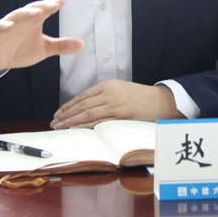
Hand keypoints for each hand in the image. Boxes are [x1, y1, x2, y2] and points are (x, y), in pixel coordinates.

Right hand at [0, 0, 83, 73]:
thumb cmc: (20, 49)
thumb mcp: (43, 49)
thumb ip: (60, 46)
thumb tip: (82, 44)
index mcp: (33, 21)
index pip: (44, 10)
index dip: (52, 5)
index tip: (61, 1)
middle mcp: (22, 20)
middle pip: (32, 10)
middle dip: (42, 6)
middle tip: (53, 5)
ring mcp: (8, 25)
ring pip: (17, 16)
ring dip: (27, 13)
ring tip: (37, 13)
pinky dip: (4, 26)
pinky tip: (10, 26)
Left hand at [50, 80, 183, 129]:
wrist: (163, 102)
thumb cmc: (142, 99)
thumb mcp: (121, 91)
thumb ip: (105, 97)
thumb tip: (85, 110)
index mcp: (108, 86)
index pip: (82, 97)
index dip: (68, 106)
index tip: (58, 113)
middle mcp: (109, 93)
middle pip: (81, 106)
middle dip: (66, 115)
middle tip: (54, 123)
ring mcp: (115, 105)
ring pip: (87, 114)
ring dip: (71, 122)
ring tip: (60, 128)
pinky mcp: (121, 116)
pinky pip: (98, 122)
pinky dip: (85, 127)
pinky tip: (76, 130)